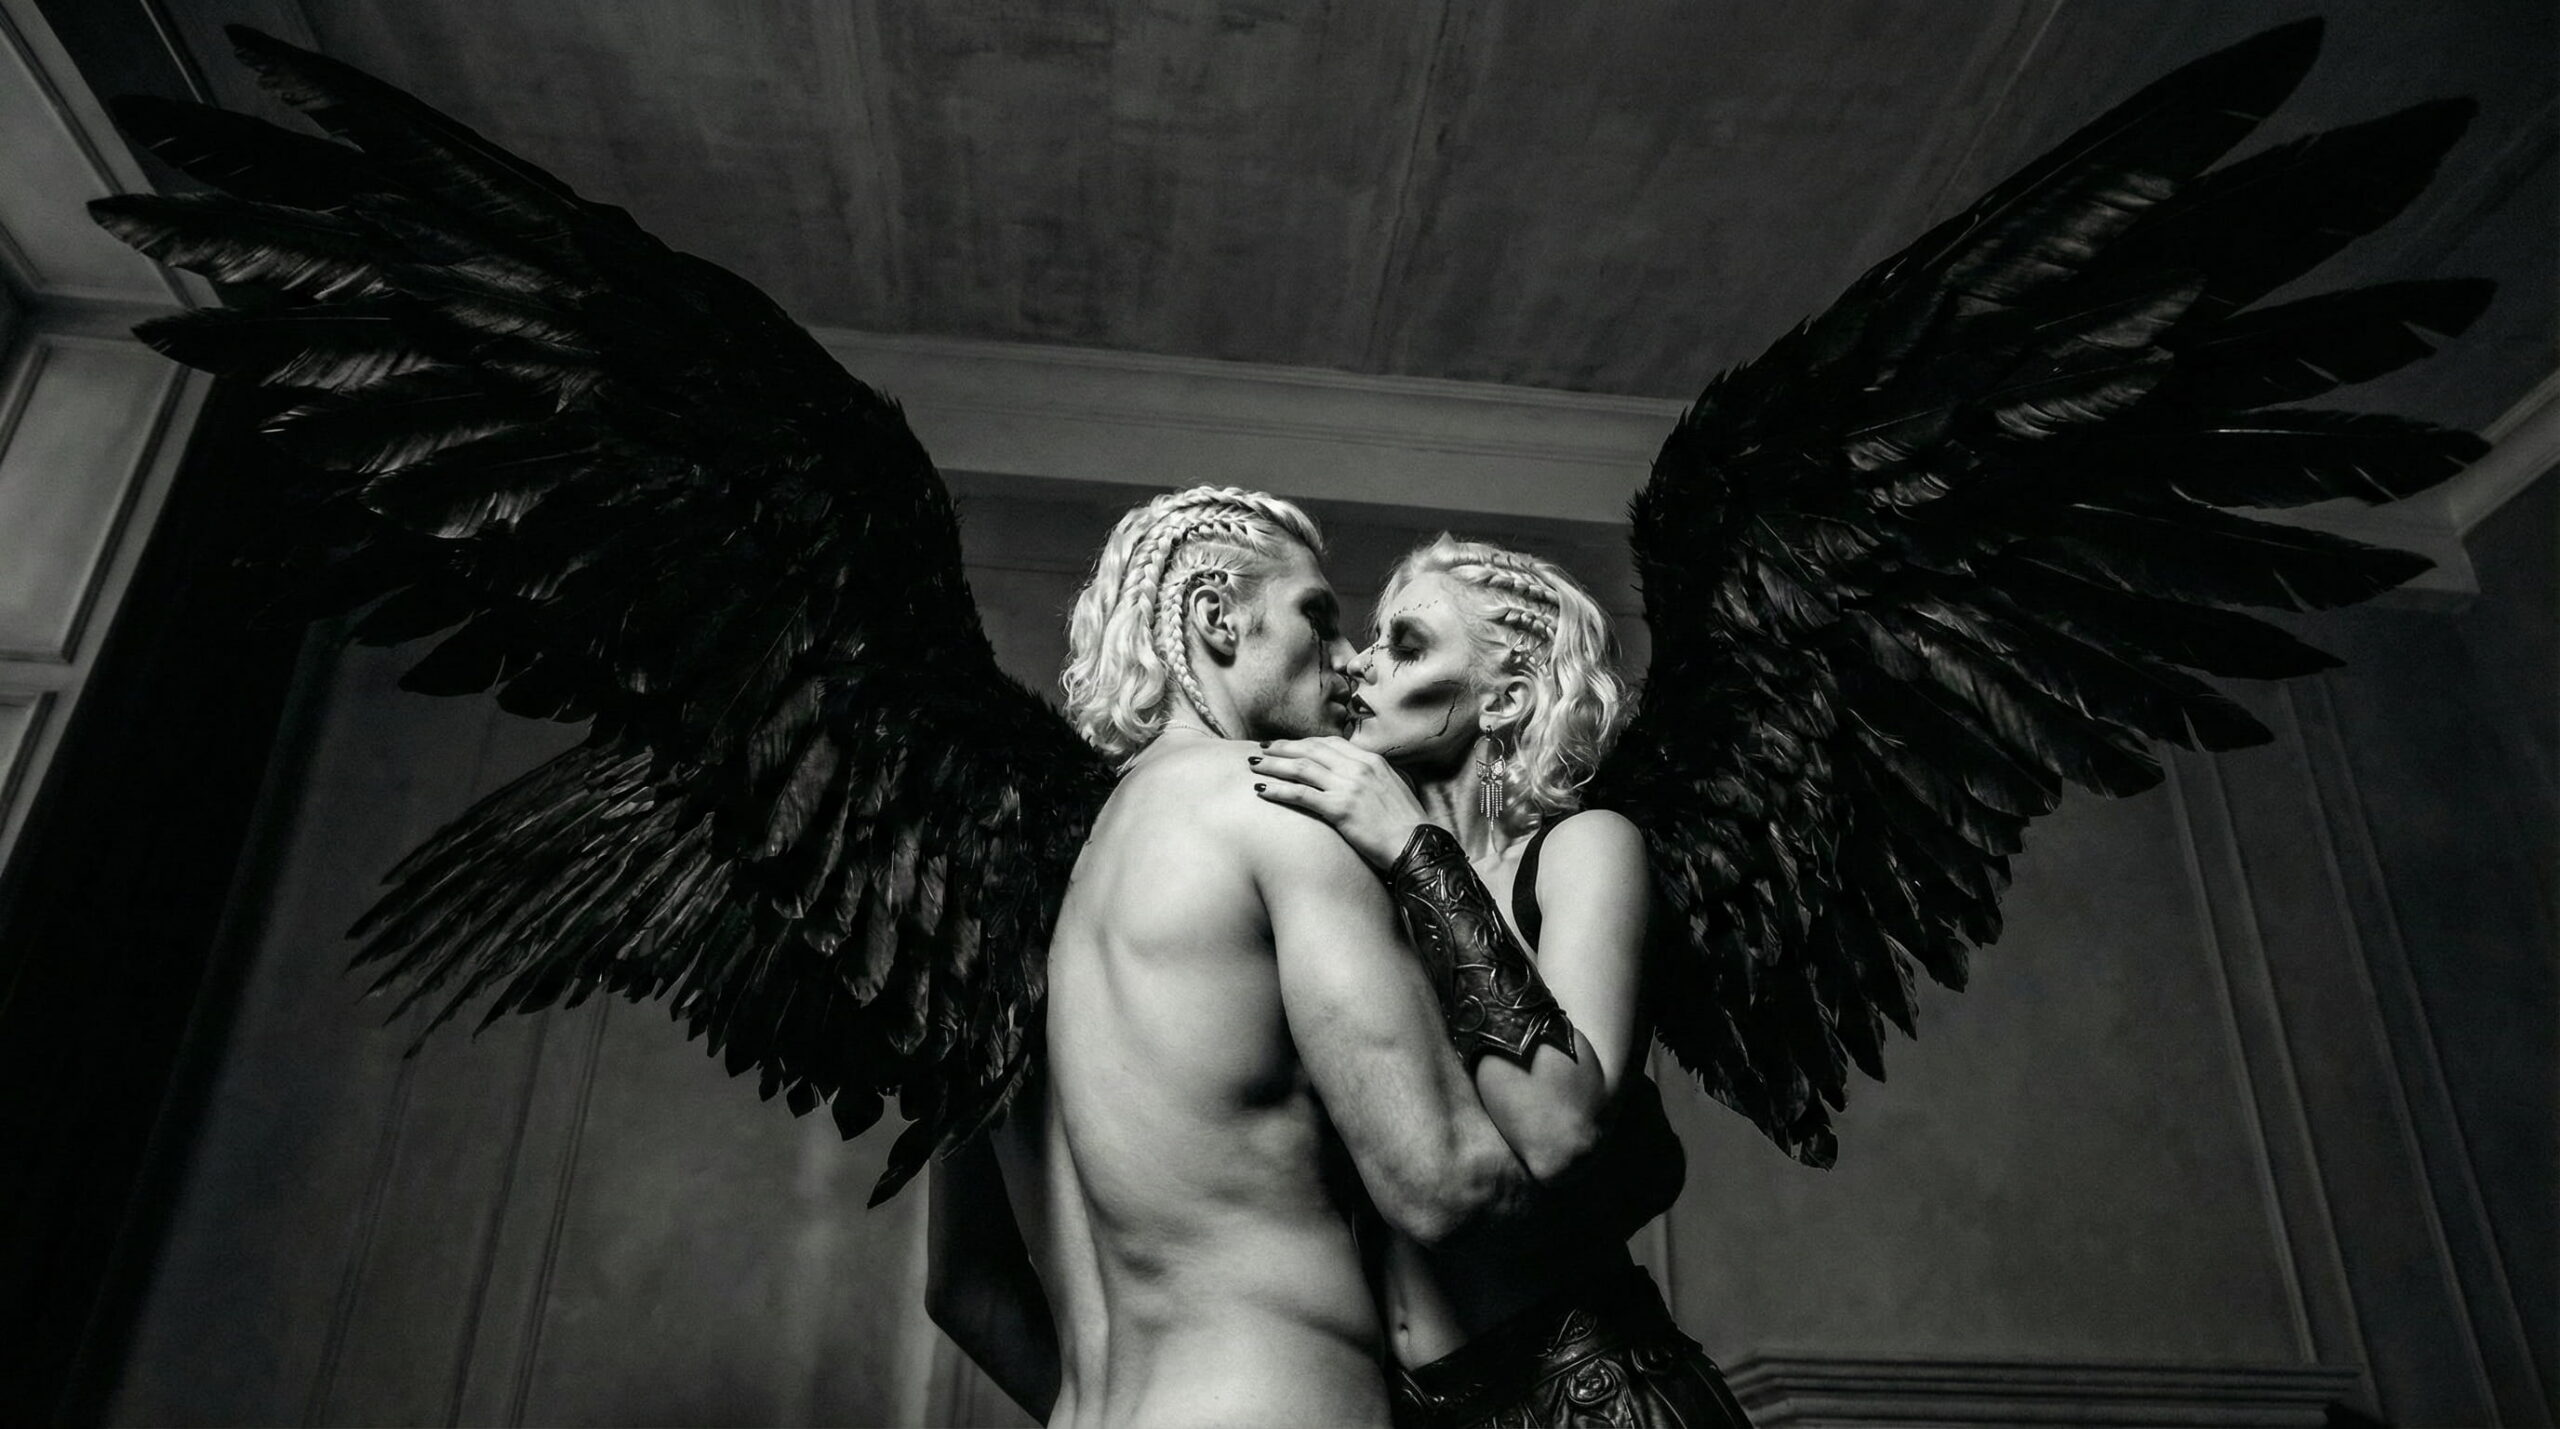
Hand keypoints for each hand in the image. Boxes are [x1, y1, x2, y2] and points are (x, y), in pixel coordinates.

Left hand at [1250, 737, 1430, 871]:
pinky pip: (1301, 794)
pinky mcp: (1339, 808)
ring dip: (1273, 765)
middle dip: (1282, 748)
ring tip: (1254, 766)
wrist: (1417, 845)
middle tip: (1261, 749)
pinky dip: (1278, 789)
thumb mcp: (1393, 788)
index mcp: (1372, 760)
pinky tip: (1262, 790)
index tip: (1285, 745)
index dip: (1302, 742)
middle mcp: (1358, 767)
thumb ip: (1372, 776)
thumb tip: (1355, 775)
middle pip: (1310, 750)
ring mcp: (1349, 786)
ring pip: (1301, 768)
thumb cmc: (1406, 824)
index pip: (1329, 743)